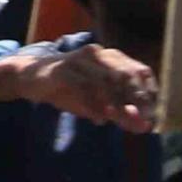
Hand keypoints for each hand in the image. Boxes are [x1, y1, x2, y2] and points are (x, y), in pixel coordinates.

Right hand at [0, 40, 158, 132]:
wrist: (30, 78)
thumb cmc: (67, 89)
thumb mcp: (97, 104)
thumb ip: (120, 113)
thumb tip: (144, 127)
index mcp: (111, 58)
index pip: (141, 71)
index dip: (149, 93)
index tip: (151, 116)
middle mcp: (99, 54)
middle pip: (127, 74)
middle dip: (136, 99)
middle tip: (140, 121)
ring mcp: (80, 59)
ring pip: (106, 81)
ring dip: (116, 104)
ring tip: (120, 121)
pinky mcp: (63, 69)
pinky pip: (84, 87)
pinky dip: (94, 105)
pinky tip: (99, 120)